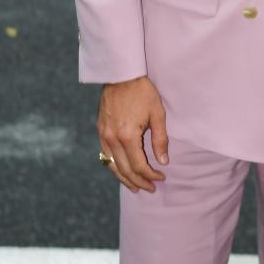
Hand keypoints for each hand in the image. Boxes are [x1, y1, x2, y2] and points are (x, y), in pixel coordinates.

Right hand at [97, 75, 168, 192]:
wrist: (122, 75)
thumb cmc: (143, 92)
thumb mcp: (157, 114)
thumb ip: (160, 140)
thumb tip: (163, 161)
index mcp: (127, 136)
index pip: (139, 166)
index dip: (151, 175)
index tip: (161, 177)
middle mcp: (112, 139)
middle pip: (125, 170)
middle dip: (139, 181)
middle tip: (151, 188)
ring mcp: (103, 136)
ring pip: (113, 166)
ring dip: (125, 179)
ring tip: (136, 187)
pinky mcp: (100, 131)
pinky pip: (105, 156)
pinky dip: (114, 167)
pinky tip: (122, 171)